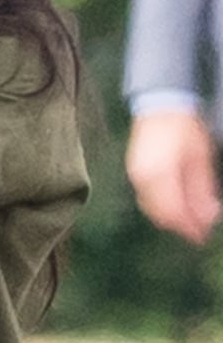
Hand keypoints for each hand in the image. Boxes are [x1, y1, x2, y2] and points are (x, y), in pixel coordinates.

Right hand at [126, 112, 221, 243]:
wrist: (162, 105)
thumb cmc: (185, 128)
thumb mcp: (200, 159)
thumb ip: (202, 191)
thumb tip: (208, 219)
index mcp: (161, 175)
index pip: (174, 213)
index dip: (189, 228)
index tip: (202, 237)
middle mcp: (143, 179)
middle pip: (161, 215)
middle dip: (181, 226)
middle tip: (199, 232)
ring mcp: (135, 176)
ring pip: (151, 209)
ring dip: (170, 218)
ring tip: (190, 220)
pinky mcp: (134, 173)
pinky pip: (145, 198)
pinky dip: (160, 207)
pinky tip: (175, 206)